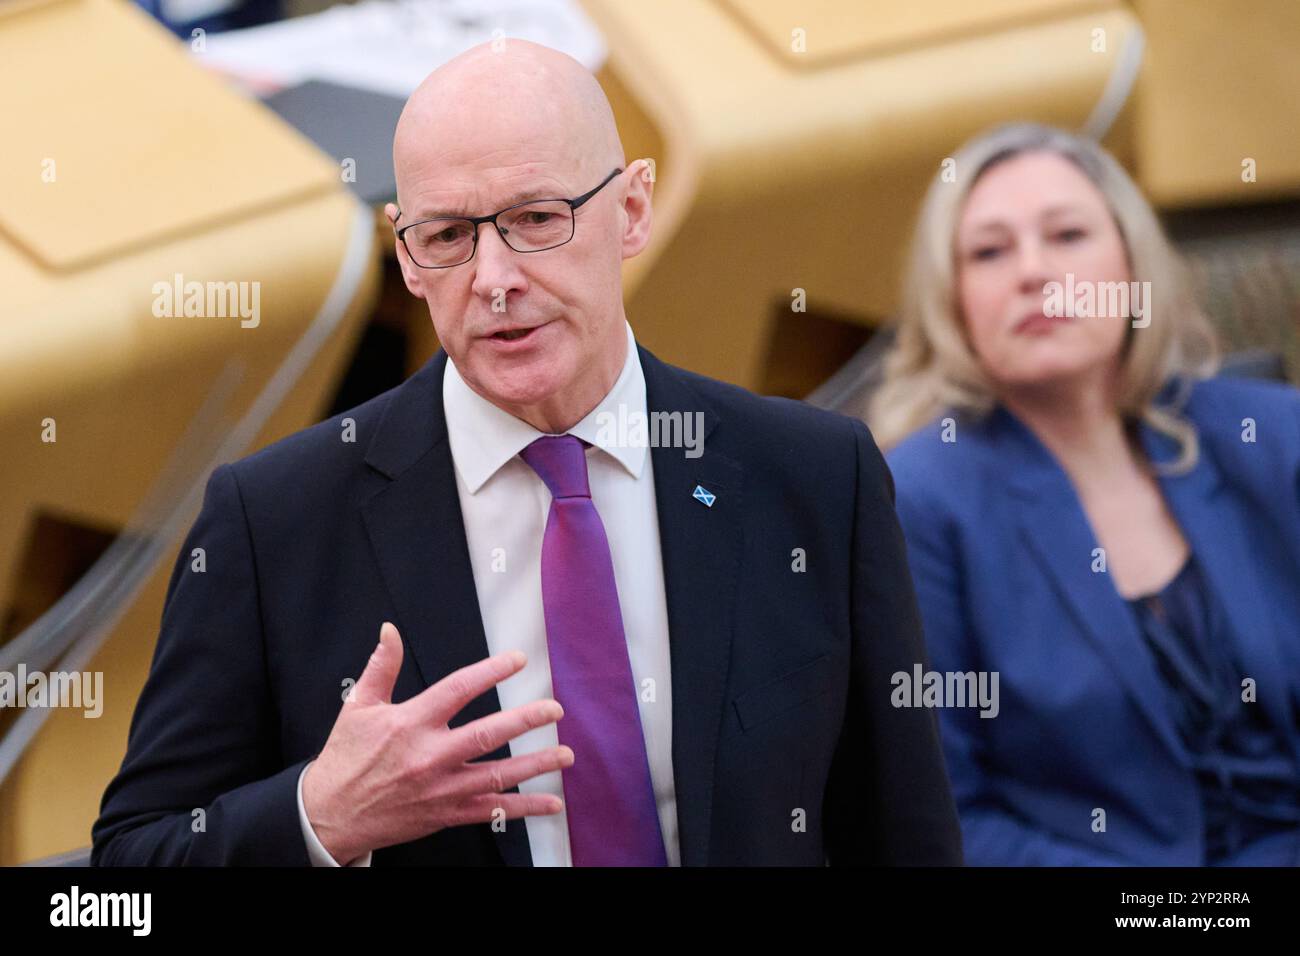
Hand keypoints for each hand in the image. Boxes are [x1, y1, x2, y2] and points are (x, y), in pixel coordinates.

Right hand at [301, 622, 570, 864]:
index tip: (518, 660)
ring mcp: (441, 788)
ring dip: (536, 765)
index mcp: (411, 723)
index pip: (459, 689)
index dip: (491, 671)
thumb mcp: (358, 707)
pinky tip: (550, 803)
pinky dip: (523, 809)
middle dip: (526, 720)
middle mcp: (430, 755)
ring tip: (565, 754)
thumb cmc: (345, 758)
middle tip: (555, 709)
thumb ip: (381, 666)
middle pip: (487, 733)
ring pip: (497, 774)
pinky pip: (491, 811)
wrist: (329, 815)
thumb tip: (389, 630)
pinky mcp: (445, 814)